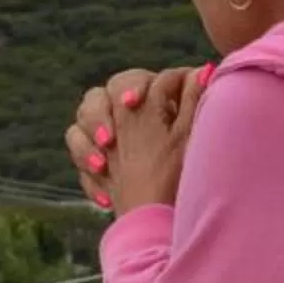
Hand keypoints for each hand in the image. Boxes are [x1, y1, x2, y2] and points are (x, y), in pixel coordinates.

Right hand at [68, 65, 207, 212]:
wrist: (181, 213)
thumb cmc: (192, 164)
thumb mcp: (192, 132)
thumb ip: (193, 99)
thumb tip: (206, 69)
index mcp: (142, 98)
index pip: (124, 80)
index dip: (126, 87)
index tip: (133, 101)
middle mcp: (117, 115)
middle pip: (93, 100)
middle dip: (97, 117)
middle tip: (109, 139)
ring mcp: (101, 141)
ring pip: (77, 131)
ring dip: (85, 149)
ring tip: (102, 167)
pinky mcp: (95, 168)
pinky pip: (79, 168)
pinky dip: (90, 182)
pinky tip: (106, 200)